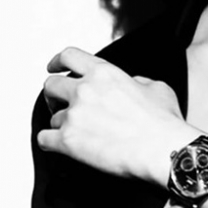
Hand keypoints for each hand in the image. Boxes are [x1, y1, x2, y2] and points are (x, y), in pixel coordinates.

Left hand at [38, 47, 184, 181]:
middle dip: (54, 95)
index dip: (58, 61)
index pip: (69, 57)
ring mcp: (74, 115)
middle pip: (51, 85)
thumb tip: (131, 84)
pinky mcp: (67, 141)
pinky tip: (60, 145)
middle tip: (60, 103)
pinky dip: (50, 142)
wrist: (162, 150)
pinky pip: (44, 139)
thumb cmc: (163, 124)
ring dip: (61, 124)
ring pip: (52, 116)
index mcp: (104, 74)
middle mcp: (85, 90)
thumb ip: (136, 81)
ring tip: (78, 132)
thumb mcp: (156, 88)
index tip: (55, 67)